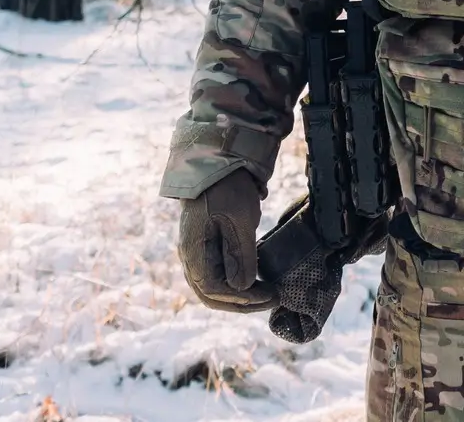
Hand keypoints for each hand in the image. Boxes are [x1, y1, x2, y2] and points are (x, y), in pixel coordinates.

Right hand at [177, 169, 274, 311]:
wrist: (217, 161)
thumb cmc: (227, 188)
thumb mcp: (239, 218)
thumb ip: (239, 254)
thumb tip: (241, 287)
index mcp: (194, 252)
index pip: (214, 290)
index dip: (242, 299)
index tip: (270, 296)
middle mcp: (191, 256)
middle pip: (212, 294)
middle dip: (243, 303)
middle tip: (273, 299)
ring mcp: (197, 252)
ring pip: (214, 287)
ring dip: (240, 295)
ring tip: (267, 294)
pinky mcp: (206, 245)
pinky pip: (217, 274)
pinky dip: (236, 282)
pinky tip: (255, 280)